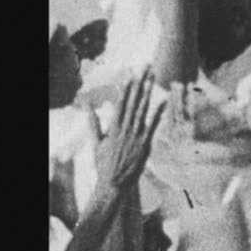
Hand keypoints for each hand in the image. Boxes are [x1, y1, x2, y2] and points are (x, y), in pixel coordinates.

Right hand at [96, 69, 162, 193]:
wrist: (114, 183)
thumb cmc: (104, 163)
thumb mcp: (95, 142)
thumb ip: (93, 123)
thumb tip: (88, 106)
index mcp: (113, 127)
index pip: (120, 102)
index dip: (125, 87)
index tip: (129, 74)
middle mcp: (125, 129)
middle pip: (133, 101)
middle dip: (139, 83)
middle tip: (144, 68)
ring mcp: (136, 136)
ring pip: (143, 109)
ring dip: (148, 92)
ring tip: (153, 78)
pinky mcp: (145, 143)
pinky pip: (153, 125)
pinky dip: (158, 112)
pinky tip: (163, 100)